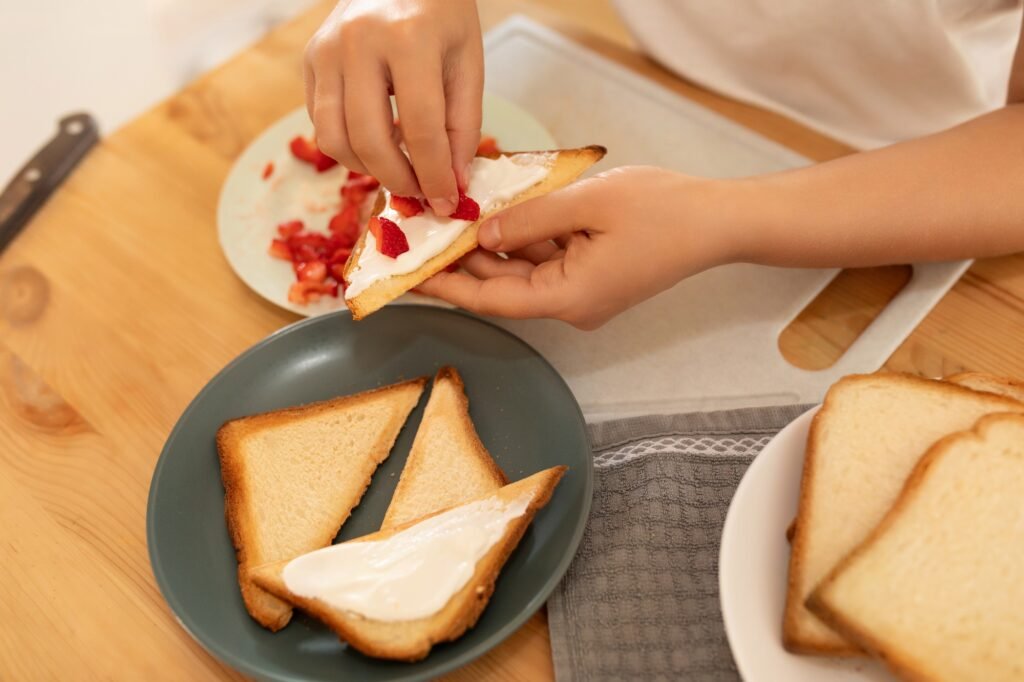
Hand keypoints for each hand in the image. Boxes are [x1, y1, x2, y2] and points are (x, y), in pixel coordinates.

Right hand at [304, 0, 482, 214]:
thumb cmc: (442, 11)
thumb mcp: (467, 61)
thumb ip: (463, 125)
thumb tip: (453, 183)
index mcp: (408, 38)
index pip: (420, 129)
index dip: (435, 176)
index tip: (447, 202)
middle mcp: (357, 43)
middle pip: (369, 141)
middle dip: (398, 180)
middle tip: (422, 193)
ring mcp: (325, 50)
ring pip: (334, 140)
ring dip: (368, 169)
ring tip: (400, 170)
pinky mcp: (309, 59)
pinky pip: (321, 123)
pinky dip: (349, 146)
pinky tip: (379, 143)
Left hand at [417, 167, 735, 328]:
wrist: (719, 221)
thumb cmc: (664, 211)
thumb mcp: (587, 204)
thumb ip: (528, 219)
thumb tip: (481, 233)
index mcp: (568, 298)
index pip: (490, 299)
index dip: (445, 286)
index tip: (405, 274)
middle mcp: (570, 304)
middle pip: (501, 285)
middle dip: (461, 259)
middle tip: (420, 231)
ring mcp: (581, 290)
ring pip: (521, 269)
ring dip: (489, 244)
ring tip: (448, 216)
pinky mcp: (590, 274)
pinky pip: (545, 257)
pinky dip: (520, 236)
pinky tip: (496, 211)